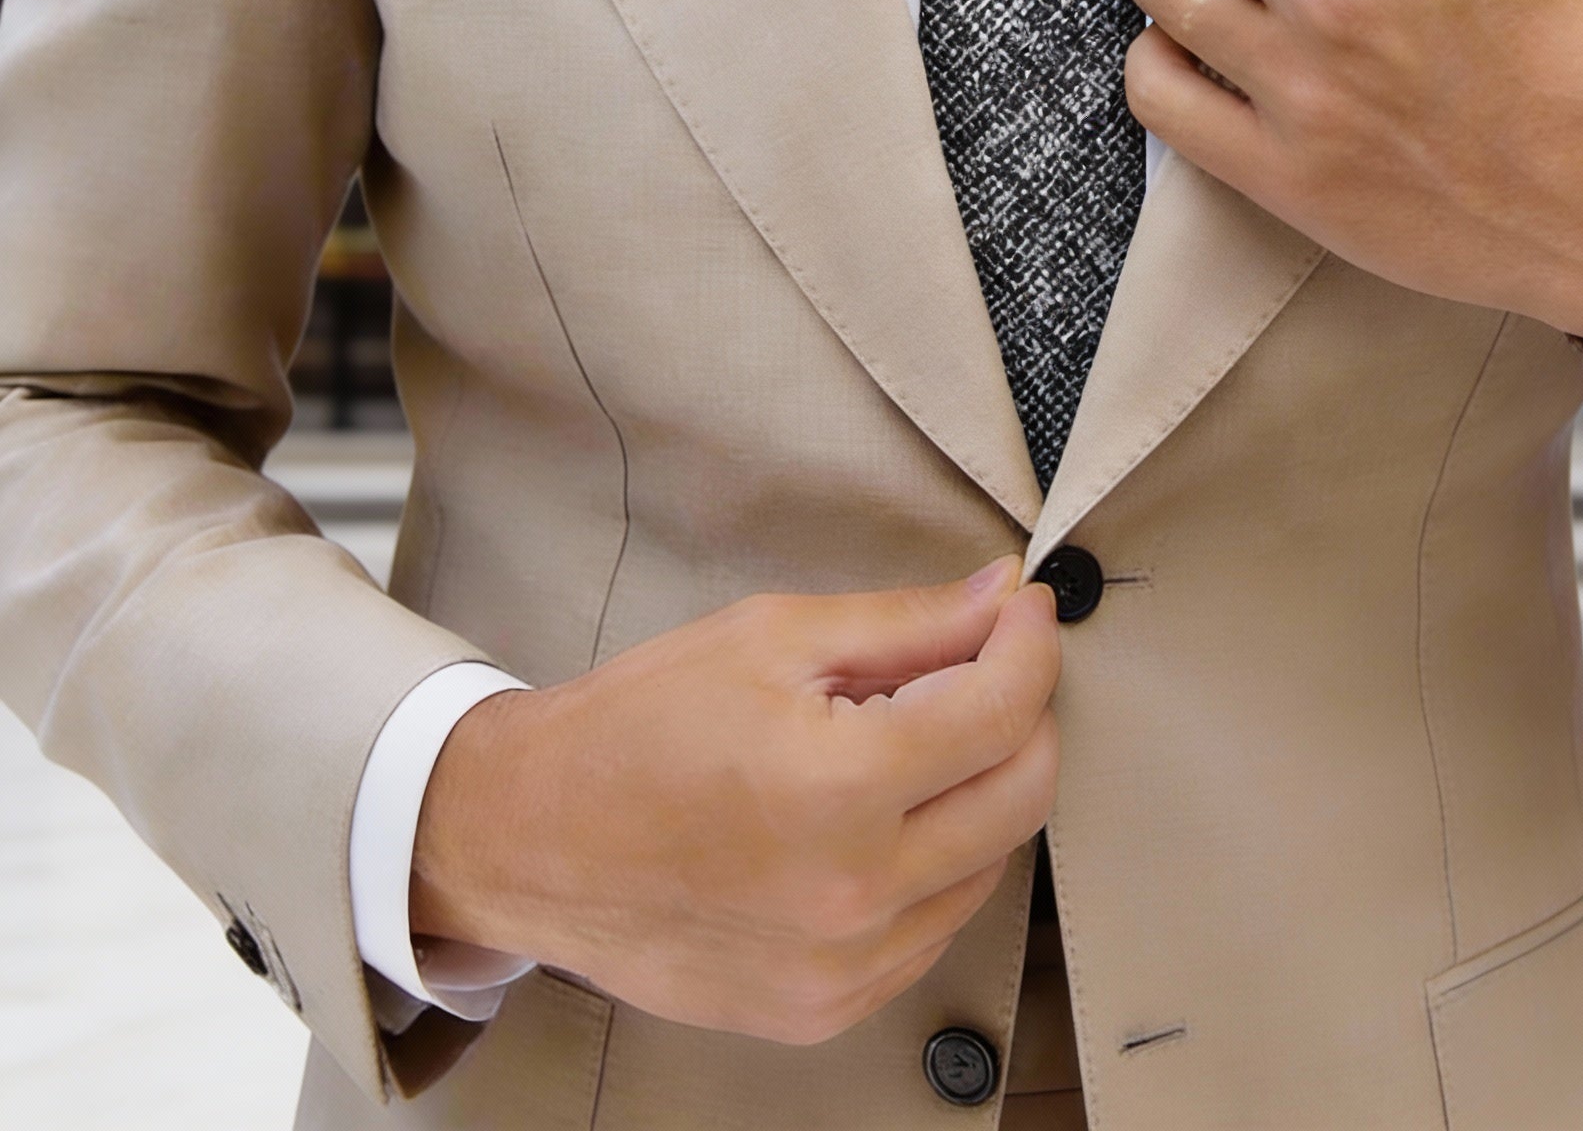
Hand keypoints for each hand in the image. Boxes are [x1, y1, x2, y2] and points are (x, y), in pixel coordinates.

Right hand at [410, 560, 1059, 1043]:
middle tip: (985, 664)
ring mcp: (843, 968)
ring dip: (981, 790)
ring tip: (912, 740)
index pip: (1002, 710)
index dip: (1029, 644)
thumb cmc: (636, 728)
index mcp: (839, 788)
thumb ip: (906, 622)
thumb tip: (1002, 598)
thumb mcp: (772, 638)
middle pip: (1022, 794)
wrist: (530, 839)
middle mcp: (854, 894)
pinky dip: (936, 863)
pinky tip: (883, 817)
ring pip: (990, 865)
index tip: (1023, 611)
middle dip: (1023, 713)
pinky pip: (933, 928)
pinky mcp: (826, 1008)